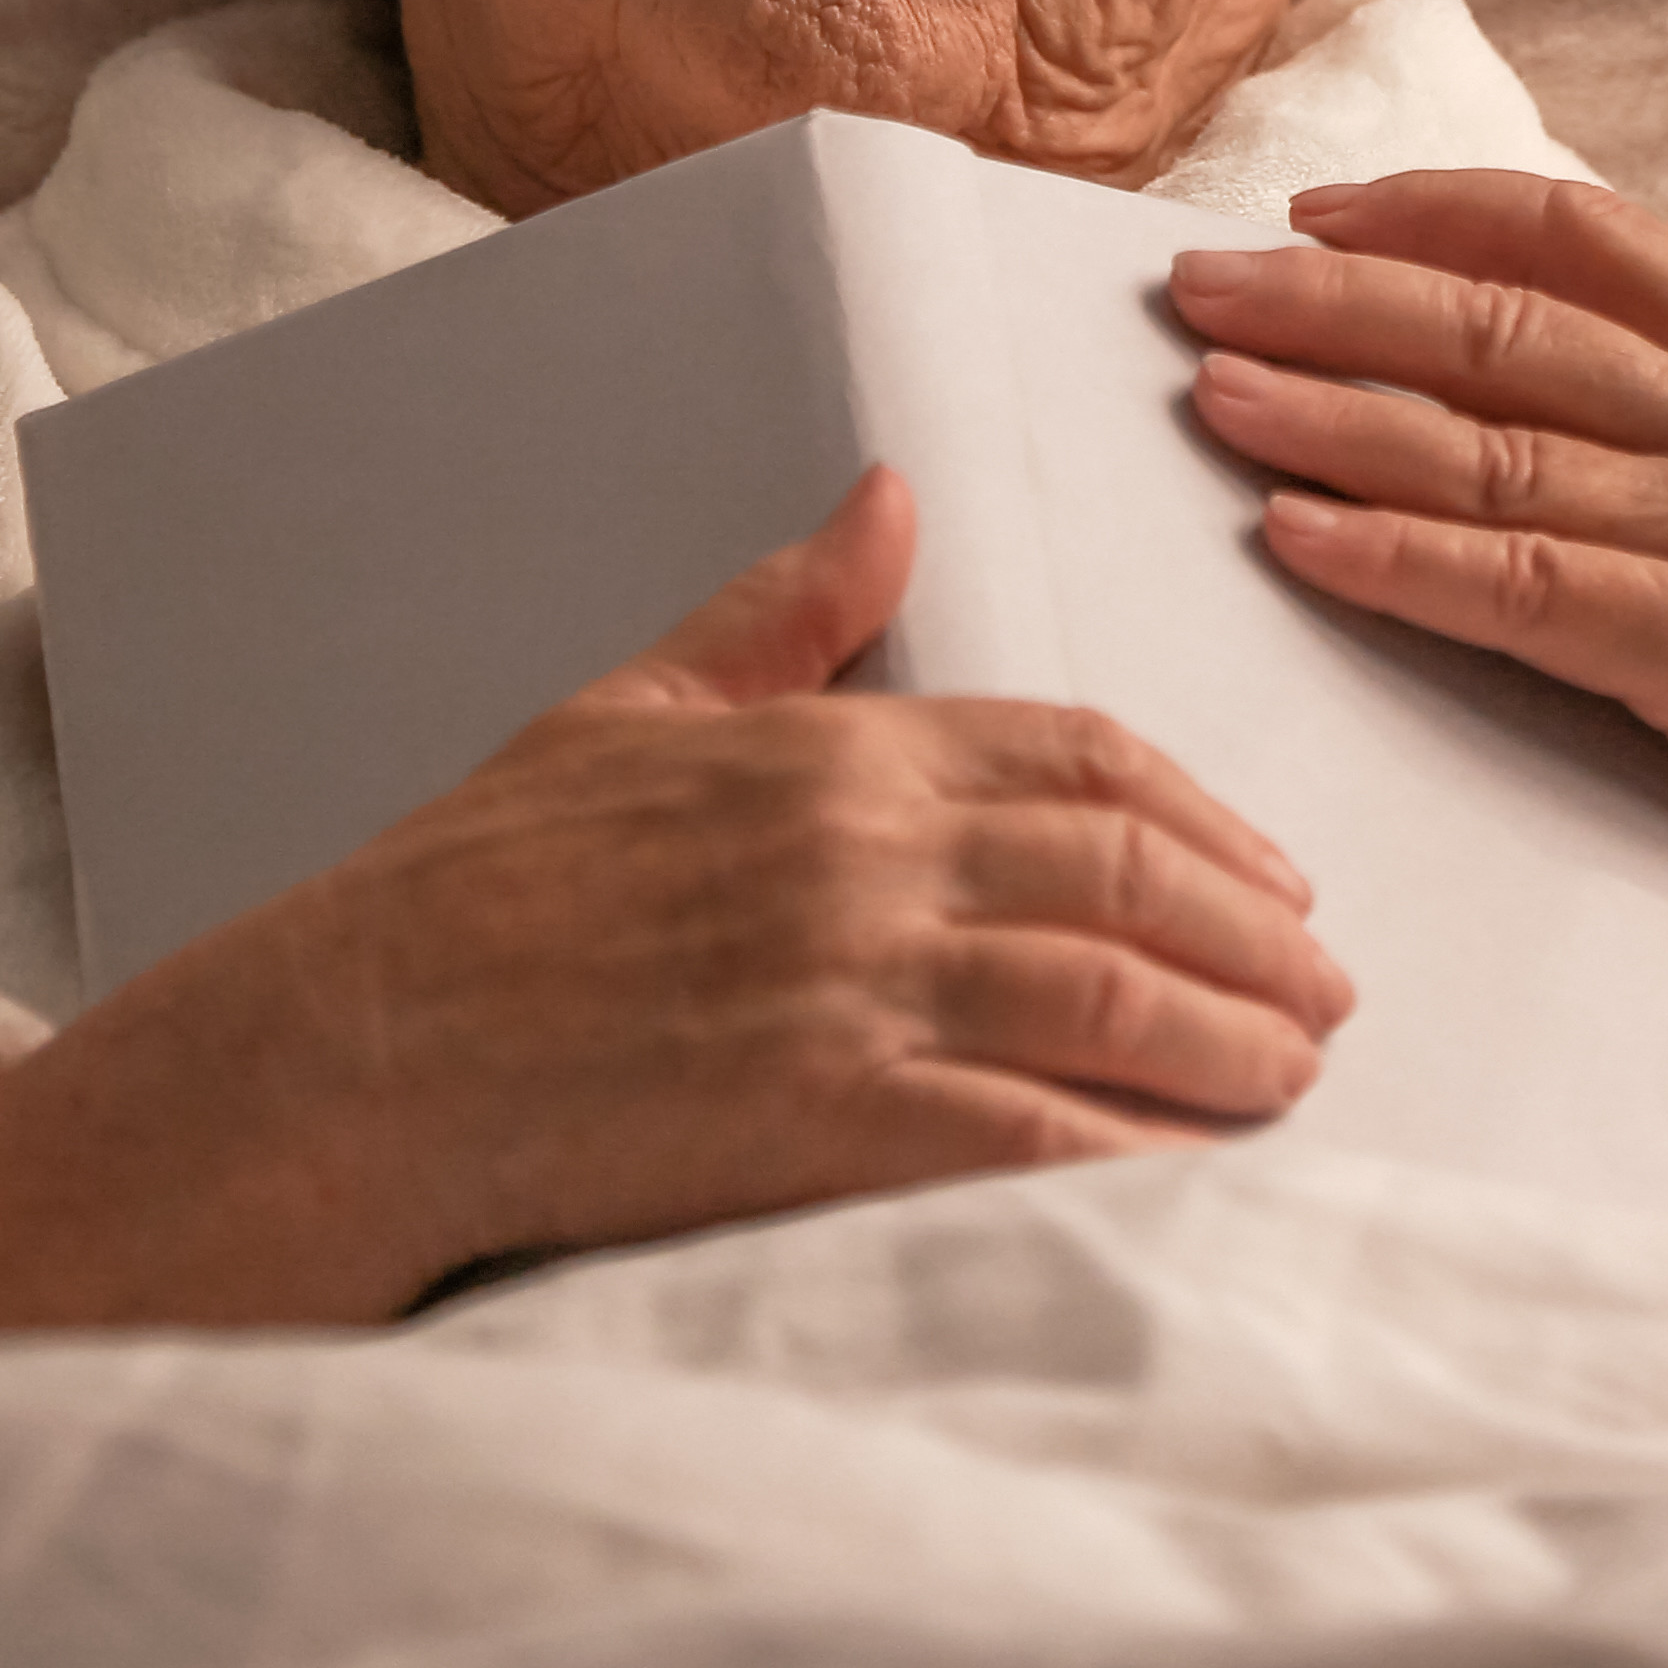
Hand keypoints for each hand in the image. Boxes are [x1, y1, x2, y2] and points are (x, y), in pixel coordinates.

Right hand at [0, 466, 1350, 1334]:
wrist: (342, 1051)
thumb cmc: (469, 890)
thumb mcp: (626, 711)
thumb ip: (779, 616)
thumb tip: (887, 493)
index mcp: (830, 748)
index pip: (1080, 756)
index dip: (1203, 815)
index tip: (1276, 870)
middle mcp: (859, 851)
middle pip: (1126, 874)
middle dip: (1254, 934)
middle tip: (1325, 987)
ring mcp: (842, 981)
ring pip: (1105, 995)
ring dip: (1225, 1039)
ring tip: (1292, 1076)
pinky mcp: (815, 1111)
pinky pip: (1023, 1127)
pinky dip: (1128, 1150)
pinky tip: (1188, 1174)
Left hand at [1170, 176, 1667, 1212]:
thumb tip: (1581, 412)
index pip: (1584, 235)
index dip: (1434, 211)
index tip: (1317, 211)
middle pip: (1502, 322)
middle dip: (1332, 296)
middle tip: (1194, 284)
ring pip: (1487, 444)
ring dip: (1330, 411)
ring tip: (1211, 393)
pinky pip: (1518, 586)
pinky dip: (1394, 556)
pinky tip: (1298, 538)